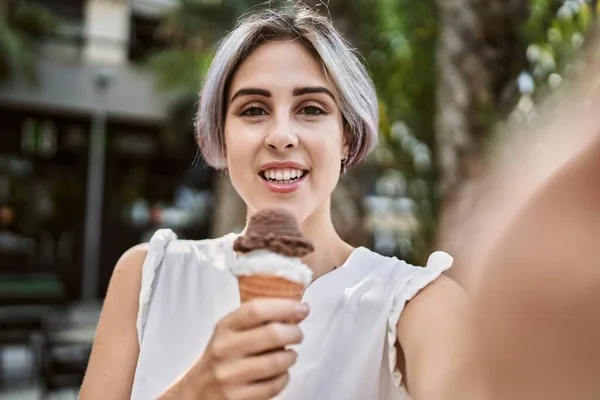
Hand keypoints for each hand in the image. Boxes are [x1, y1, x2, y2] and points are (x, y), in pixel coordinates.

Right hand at [164, 299, 308, 399]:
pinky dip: (284, 377)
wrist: (198, 390)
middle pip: (272, 334)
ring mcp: (230, 375)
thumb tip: (296, 309)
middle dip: (295, 332)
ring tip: (289, 354)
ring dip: (291, 356)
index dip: (284, 307)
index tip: (302, 308)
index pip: (256, 310)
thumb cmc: (222, 356)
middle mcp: (225, 349)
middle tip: (298, 334)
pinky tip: (280, 372)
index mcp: (224, 327)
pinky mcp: (238, 398)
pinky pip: (275, 385)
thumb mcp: (230, 331)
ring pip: (277, 361)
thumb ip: (257, 319)